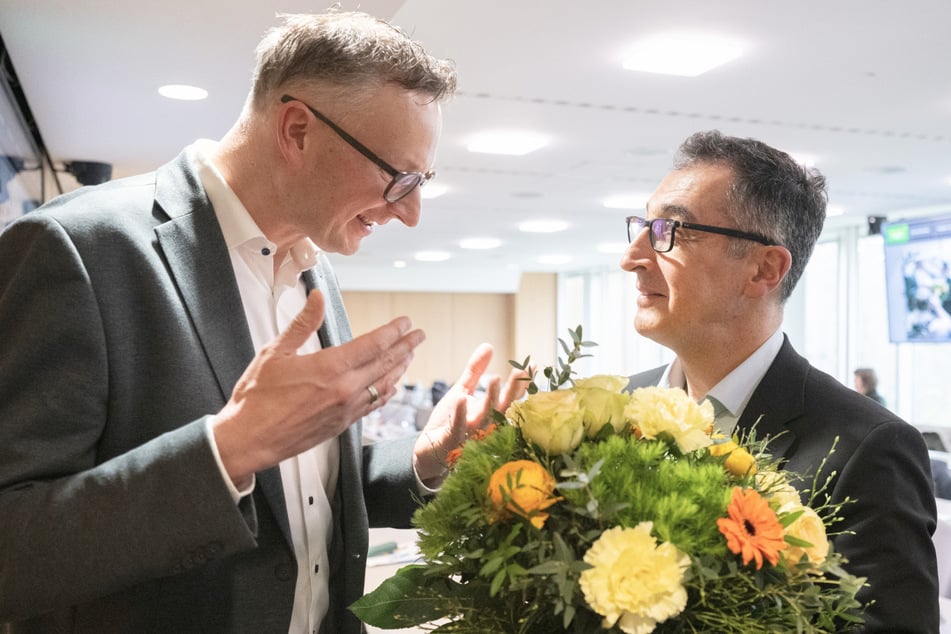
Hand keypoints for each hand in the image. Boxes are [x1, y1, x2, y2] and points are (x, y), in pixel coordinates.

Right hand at [212, 291, 424, 486]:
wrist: (248, 440)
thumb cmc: (256, 399)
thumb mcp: (275, 352)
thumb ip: (302, 323)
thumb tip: (317, 298)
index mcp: (330, 368)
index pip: (373, 345)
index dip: (393, 331)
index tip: (405, 322)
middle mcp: (345, 390)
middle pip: (386, 364)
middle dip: (405, 347)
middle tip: (419, 335)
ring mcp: (346, 410)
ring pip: (384, 386)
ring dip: (400, 368)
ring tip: (409, 355)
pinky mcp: (342, 425)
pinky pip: (373, 405)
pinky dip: (386, 392)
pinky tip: (390, 386)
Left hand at [413, 343, 528, 483]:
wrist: (427, 452)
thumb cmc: (448, 422)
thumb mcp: (462, 391)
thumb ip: (475, 371)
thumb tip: (489, 345)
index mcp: (491, 414)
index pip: (511, 398)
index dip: (522, 382)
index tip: (532, 364)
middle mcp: (485, 426)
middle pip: (504, 407)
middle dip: (513, 390)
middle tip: (520, 370)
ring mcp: (470, 436)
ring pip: (484, 418)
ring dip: (490, 399)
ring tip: (494, 378)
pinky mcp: (451, 443)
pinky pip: (457, 429)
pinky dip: (460, 414)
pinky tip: (462, 398)